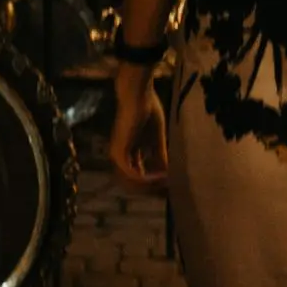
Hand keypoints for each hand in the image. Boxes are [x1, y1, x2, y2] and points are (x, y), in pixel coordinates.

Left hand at [111, 64, 169, 191]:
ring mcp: (118, 156)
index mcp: (129, 152)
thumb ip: (160, 155)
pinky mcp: (120, 154)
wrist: (137, 96)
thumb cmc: (147, 110)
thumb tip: (167, 171)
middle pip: (134, 182)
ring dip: (150, 185)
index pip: (138, 174)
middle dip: (151, 188)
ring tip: (167, 184)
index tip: (169, 186)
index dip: (153, 182)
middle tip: (168, 191)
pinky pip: (133, 174)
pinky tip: (161, 176)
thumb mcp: (157, 138)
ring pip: (132, 181)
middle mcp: (121, 157)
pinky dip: (147, 178)